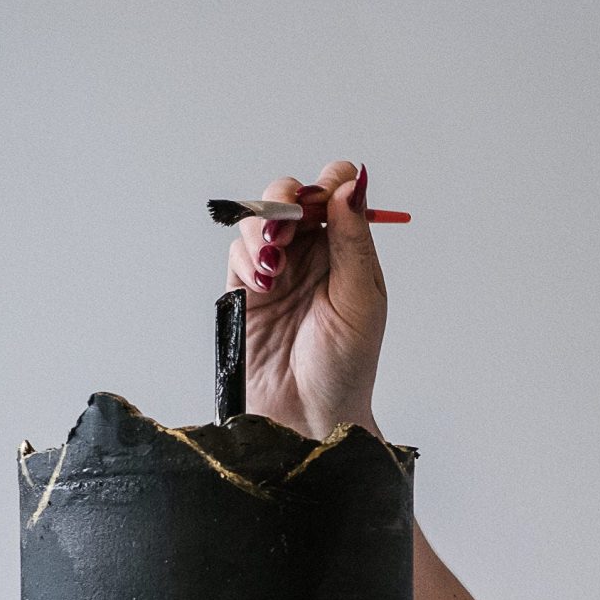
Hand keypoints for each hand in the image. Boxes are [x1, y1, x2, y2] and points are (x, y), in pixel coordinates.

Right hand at [223, 159, 385, 437]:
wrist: (308, 415)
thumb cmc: (346, 366)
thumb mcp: (360, 299)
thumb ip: (353, 240)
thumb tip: (351, 184)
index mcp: (347, 250)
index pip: (336, 192)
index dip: (328, 185)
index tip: (322, 203)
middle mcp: (312, 253)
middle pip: (291, 196)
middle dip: (284, 201)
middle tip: (286, 226)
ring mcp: (277, 270)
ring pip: (259, 219)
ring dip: (261, 229)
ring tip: (272, 263)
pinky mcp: (245, 289)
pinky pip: (238, 252)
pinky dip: (246, 257)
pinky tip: (261, 284)